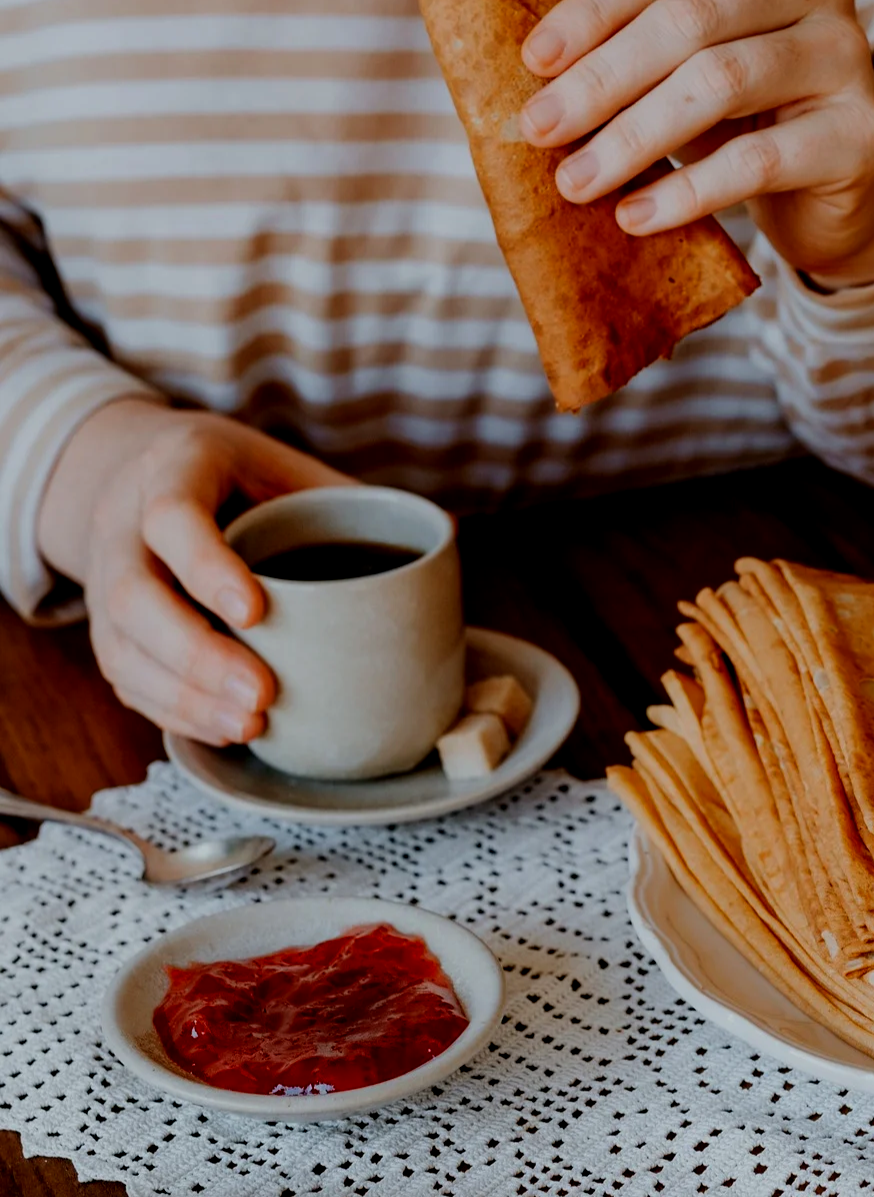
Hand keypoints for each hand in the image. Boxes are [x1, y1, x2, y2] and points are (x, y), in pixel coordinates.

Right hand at [37, 400, 350, 743]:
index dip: (207, 566)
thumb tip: (442, 542)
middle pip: (133, 596)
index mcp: (176, 467)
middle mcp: (125, 523)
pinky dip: (173, 711)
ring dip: (185, 697)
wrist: (155, 473)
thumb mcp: (288, 465)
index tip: (257, 612)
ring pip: (120, 646)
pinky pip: (124, 676)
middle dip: (196, 655)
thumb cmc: (241, 476)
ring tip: (249, 726)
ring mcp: (108, 577)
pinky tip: (225, 730)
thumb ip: (347, 502)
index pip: (172, 516)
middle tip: (261, 694)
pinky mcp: (108, 628)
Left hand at [518, 0, 873, 287]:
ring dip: (632, 138)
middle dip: (602, 80)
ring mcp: (849, 53)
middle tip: (539, 130)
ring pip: (721, 82)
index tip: (533, 63)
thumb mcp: (689, 57)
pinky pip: (757, 162)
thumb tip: (534, 78)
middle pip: (689, 21)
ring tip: (576, 182)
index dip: (593, 12)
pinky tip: (636, 217)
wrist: (838, 183)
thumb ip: (631, 44)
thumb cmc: (746, 108)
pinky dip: (686, 192)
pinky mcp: (862, 134)